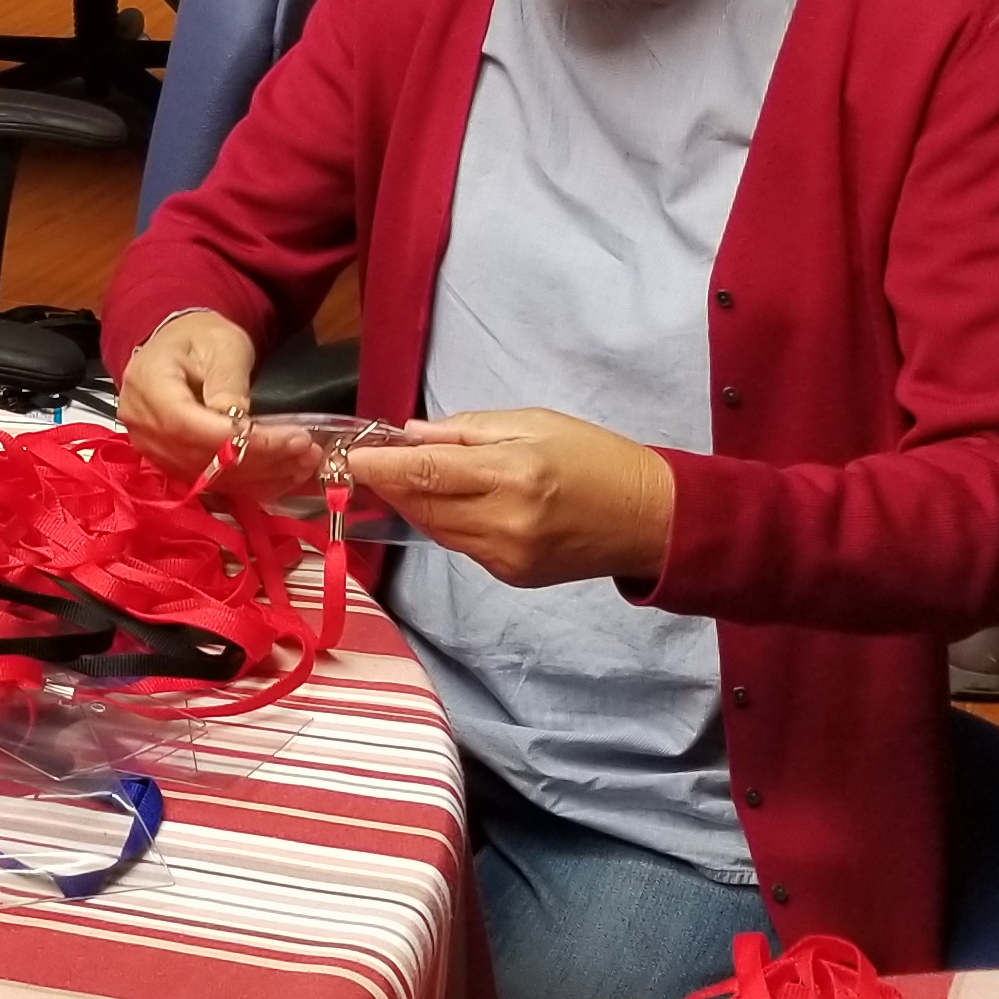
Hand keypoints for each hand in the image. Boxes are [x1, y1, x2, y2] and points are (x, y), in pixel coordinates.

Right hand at [116, 309, 324, 503]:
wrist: (179, 345)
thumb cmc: (200, 337)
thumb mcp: (222, 345)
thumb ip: (229, 382)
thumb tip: (240, 426)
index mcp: (148, 385)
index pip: (190, 426)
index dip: (240, 441)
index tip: (290, 439)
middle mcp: (141, 424)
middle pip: (200, 457)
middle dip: (259, 459)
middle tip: (308, 452)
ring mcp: (151, 449)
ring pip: (208, 477)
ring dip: (260, 475)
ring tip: (304, 463)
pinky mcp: (169, 464)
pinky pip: (210, 482)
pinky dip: (249, 482)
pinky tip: (283, 476)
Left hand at [344, 408, 675, 588]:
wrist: (648, 519)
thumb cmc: (596, 459)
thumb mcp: (535, 422)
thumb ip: (469, 429)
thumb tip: (413, 435)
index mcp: (512, 475)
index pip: (427, 473)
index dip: (382, 467)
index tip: (350, 457)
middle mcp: (503, 522)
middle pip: (422, 506)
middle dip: (391, 485)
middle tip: (370, 461)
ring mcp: (505, 557)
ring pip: (435, 529)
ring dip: (414, 504)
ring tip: (404, 477)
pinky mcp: (509, 575)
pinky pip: (459, 546)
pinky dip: (444, 522)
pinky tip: (447, 503)